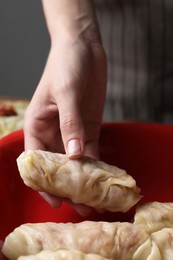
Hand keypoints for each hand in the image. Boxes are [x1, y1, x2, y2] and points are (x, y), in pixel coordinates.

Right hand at [24, 0, 106, 215]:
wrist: (84, 48)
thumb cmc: (65, 65)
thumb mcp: (65, 93)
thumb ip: (70, 124)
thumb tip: (74, 156)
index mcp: (37, 125)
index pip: (37, 161)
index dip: (44, 182)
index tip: (57, 199)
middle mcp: (53, 132)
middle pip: (58, 166)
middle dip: (67, 187)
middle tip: (80, 207)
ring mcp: (72, 131)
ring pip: (76, 162)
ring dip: (84, 181)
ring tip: (93, 201)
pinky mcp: (89, 128)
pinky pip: (91, 151)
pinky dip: (97, 166)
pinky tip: (103, 180)